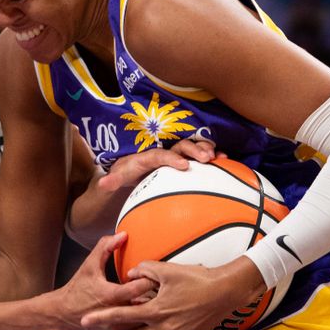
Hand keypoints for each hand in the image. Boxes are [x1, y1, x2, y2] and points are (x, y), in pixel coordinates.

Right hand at [57, 233, 157, 329]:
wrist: (63, 314)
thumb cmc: (77, 287)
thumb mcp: (90, 264)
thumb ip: (106, 247)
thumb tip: (123, 234)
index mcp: (110, 295)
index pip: (138, 288)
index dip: (149, 279)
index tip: (154, 273)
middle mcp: (114, 314)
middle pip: (145, 305)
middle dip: (155, 294)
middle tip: (162, 285)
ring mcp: (116, 327)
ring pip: (144, 319)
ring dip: (151, 308)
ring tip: (158, 297)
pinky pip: (137, 328)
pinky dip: (144, 319)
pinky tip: (147, 309)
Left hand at [81, 256, 265, 329]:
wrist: (226, 292)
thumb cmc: (197, 278)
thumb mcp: (168, 270)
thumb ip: (146, 270)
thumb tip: (132, 272)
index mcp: (155, 311)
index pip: (122, 316)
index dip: (102, 318)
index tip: (85, 320)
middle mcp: (164, 328)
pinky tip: (167, 329)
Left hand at [97, 138, 216, 191]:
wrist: (130, 167)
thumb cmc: (124, 174)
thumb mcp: (116, 177)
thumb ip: (112, 180)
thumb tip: (104, 183)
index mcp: (146, 156)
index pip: (158, 155)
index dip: (170, 158)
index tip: (183, 165)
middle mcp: (162, 150)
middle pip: (179, 145)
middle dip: (193, 149)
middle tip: (207, 158)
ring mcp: (174, 152)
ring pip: (191, 146)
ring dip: (205, 149)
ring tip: (219, 157)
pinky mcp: (183, 158)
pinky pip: (199, 154)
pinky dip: (211, 155)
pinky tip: (225, 161)